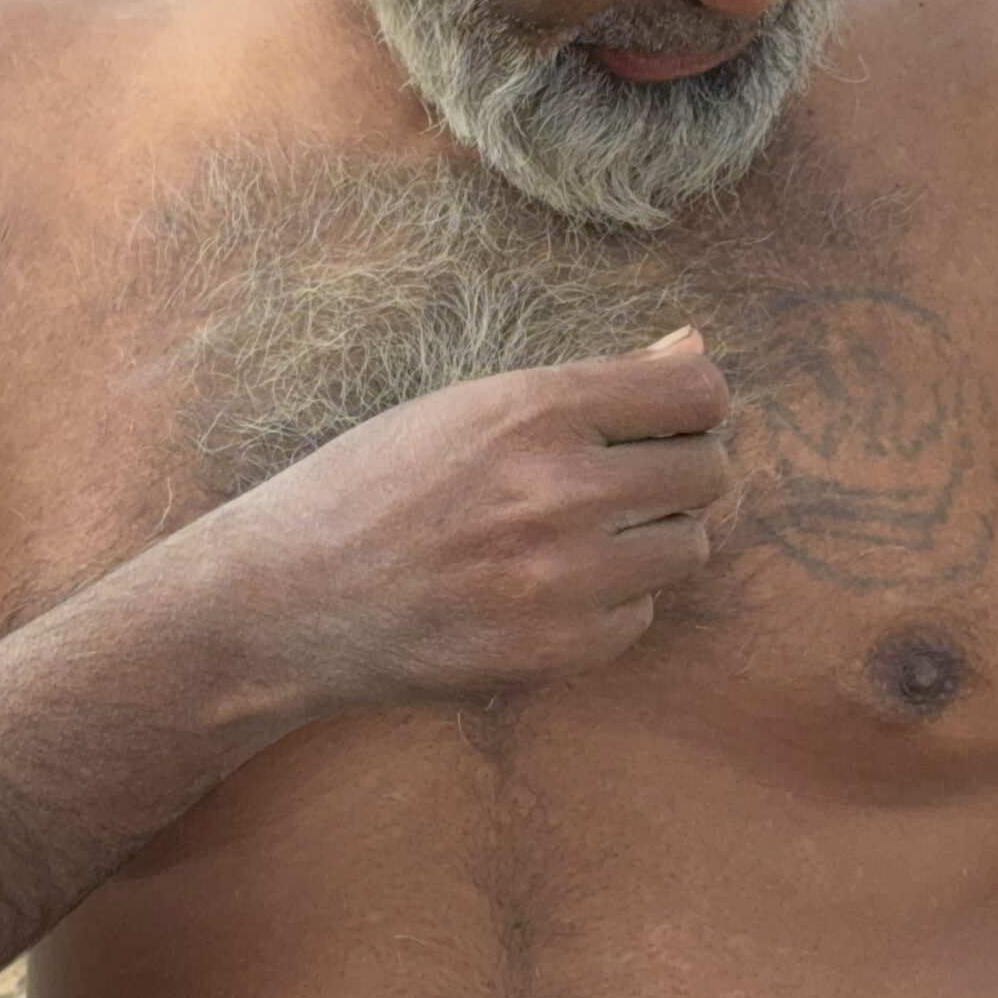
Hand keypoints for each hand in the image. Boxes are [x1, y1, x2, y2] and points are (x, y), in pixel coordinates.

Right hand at [202, 328, 730, 714]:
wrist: (287, 600)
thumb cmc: (371, 486)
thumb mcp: (467, 408)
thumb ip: (592, 384)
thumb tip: (696, 346)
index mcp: (535, 410)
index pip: (700, 392)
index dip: (693, 403)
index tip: (664, 418)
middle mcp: (561, 490)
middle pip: (710, 470)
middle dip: (678, 471)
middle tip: (620, 481)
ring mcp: (565, 579)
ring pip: (690, 547)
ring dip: (651, 540)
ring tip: (575, 536)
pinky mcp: (560, 651)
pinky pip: (641, 615)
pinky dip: (608, 602)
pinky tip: (539, 589)